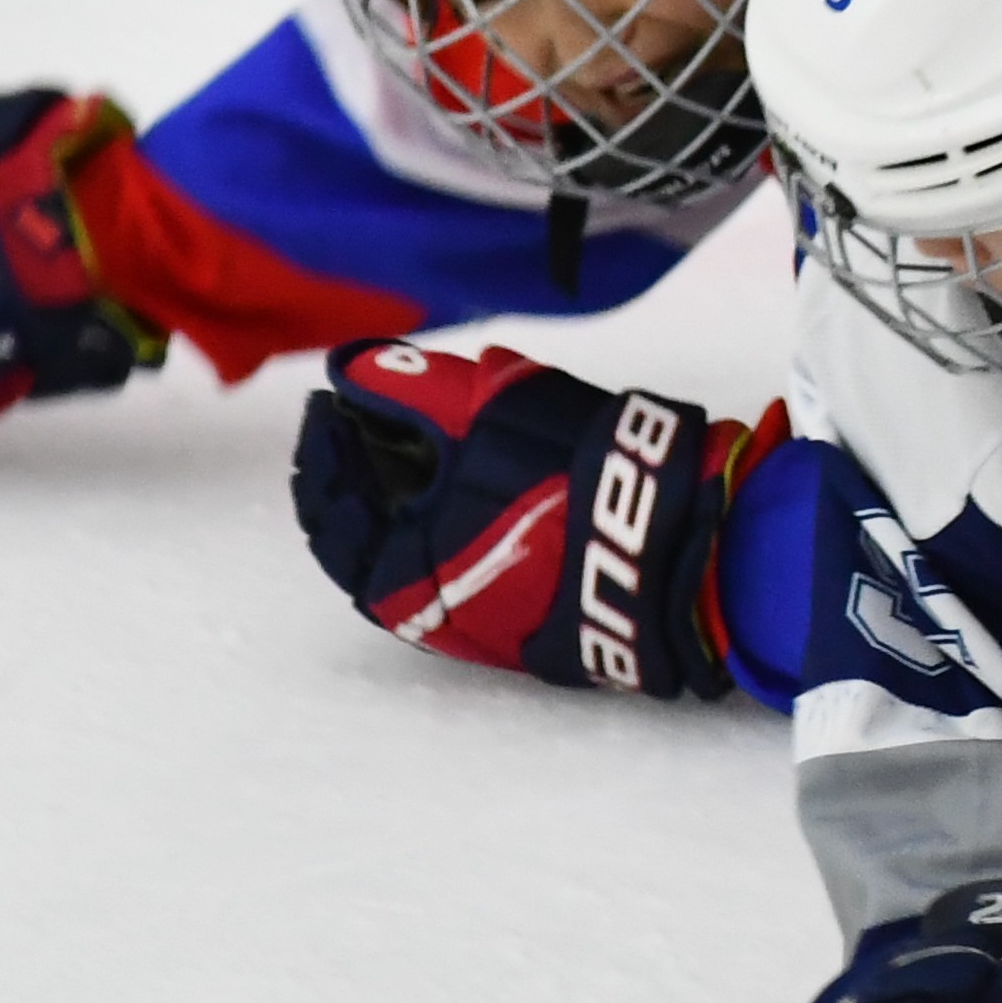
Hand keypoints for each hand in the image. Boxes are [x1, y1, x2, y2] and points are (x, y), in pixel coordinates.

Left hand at [292, 344, 782, 698]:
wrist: (677, 545)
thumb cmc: (572, 475)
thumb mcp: (487, 405)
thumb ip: (410, 385)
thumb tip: (347, 367)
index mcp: (395, 571)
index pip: (327, 504)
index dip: (323, 443)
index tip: (334, 400)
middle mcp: (425, 615)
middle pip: (363, 541)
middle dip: (361, 475)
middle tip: (370, 422)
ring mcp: (480, 633)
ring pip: (414, 565)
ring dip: (406, 506)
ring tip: (421, 451)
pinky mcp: (530, 635)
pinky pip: (466, 581)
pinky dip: (452, 535)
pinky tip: (474, 494)